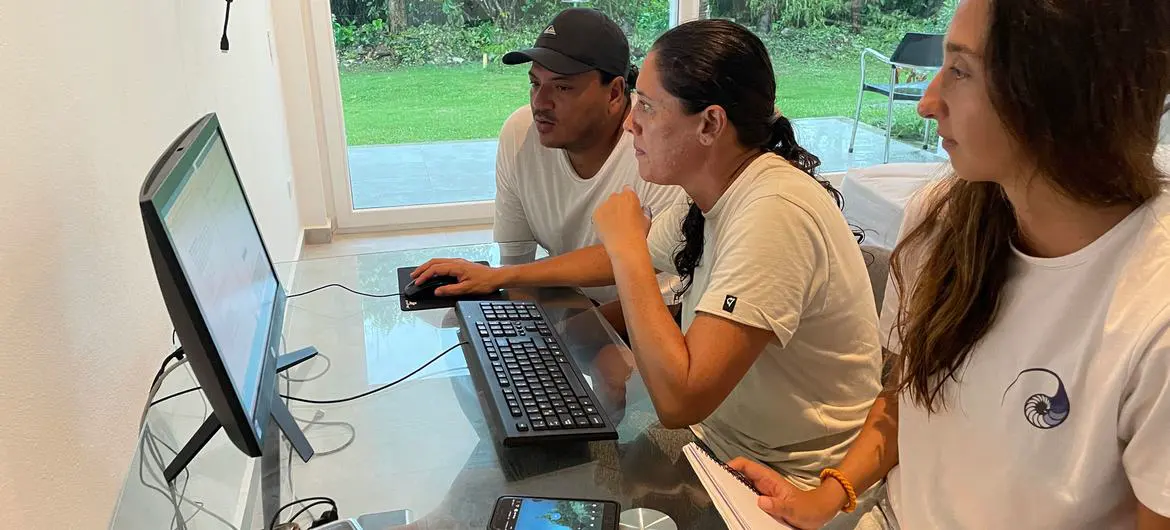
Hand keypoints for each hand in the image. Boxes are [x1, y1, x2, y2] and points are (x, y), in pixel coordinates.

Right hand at [410, 258, 502, 296]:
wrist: (496, 277)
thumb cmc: (484, 282)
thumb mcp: (466, 289)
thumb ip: (450, 290)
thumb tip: (437, 291)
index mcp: (456, 267)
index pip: (435, 270)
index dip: (425, 276)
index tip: (418, 282)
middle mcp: (456, 262)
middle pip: (434, 262)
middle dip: (422, 269)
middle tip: (414, 276)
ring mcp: (458, 262)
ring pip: (438, 261)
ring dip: (428, 267)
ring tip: (420, 274)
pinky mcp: (460, 265)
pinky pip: (444, 263)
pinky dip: (435, 267)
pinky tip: (434, 272)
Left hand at [592, 186, 651, 252]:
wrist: (625, 245)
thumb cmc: (637, 234)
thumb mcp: (646, 220)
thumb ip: (643, 211)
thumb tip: (642, 210)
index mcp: (630, 196)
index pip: (628, 190)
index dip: (628, 199)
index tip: (629, 206)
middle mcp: (615, 197)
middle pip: (616, 197)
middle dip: (618, 205)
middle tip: (622, 218)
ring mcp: (604, 205)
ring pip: (606, 206)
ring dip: (609, 212)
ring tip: (615, 226)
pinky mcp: (596, 214)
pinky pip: (598, 214)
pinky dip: (602, 220)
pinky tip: (608, 228)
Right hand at [728, 458, 844, 529]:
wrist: (820, 514)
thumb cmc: (810, 508)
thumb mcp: (795, 509)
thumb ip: (779, 505)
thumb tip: (760, 501)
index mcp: (769, 479)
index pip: (745, 465)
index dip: (731, 465)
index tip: (718, 473)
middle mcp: (763, 484)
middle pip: (739, 476)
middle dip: (726, 479)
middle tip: (714, 487)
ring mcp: (762, 493)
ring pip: (741, 487)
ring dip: (731, 491)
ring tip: (720, 497)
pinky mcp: (763, 502)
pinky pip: (747, 499)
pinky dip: (738, 501)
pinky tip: (734, 508)